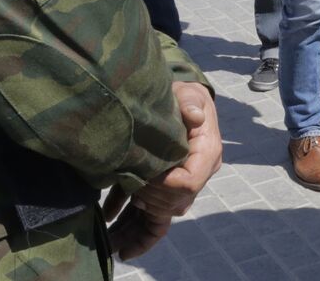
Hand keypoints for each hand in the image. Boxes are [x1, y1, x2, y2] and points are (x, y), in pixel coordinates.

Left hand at [103, 81, 222, 258]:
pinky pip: (157, 214)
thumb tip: (194, 115)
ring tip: (114, 226)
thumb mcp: (188, 94)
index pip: (189, 182)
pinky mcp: (170, 187)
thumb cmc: (185, 96)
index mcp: (208, 152)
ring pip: (165, 213)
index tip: (141, 176)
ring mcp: (185, 183)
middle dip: (148, 203)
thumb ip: (190, 103)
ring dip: (139, 221)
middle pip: (176, 203)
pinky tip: (111, 222)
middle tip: (123, 194)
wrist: (182, 102)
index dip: (164, 185)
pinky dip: (135, 222)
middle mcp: (200, 173)